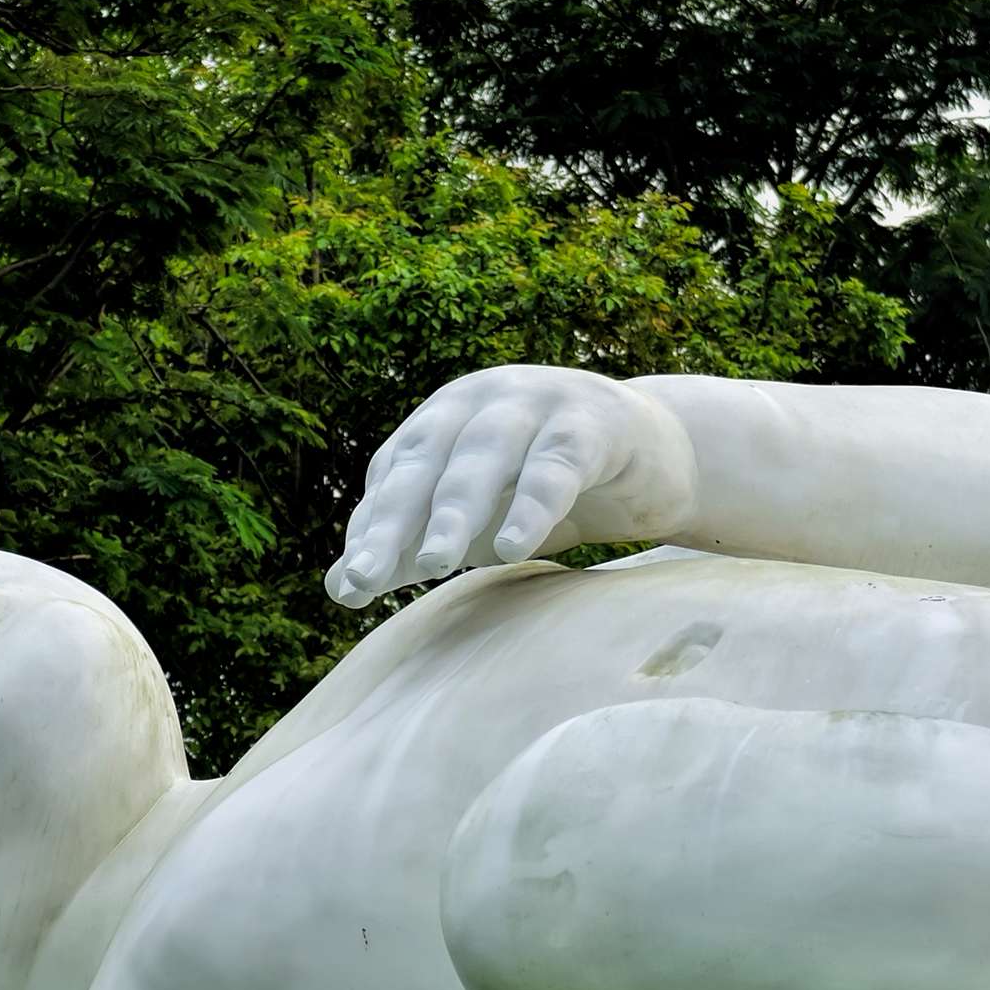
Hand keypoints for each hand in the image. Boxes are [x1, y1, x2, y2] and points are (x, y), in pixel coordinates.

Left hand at [327, 368, 695, 609]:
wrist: (653, 456)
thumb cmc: (544, 486)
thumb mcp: (474, 519)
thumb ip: (410, 547)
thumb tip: (337, 589)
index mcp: (443, 418)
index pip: (395, 475)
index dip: (371, 528)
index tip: (350, 585)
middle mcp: (480, 399)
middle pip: (425, 462)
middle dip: (393, 521)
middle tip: (366, 577)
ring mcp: (537, 403)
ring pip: (484, 458)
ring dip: (454, 510)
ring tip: (432, 566)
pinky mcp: (592, 424)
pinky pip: (555, 466)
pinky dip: (531, 505)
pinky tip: (512, 548)